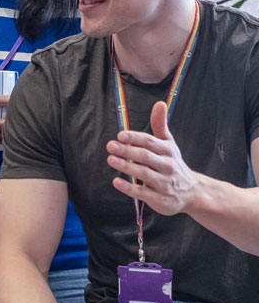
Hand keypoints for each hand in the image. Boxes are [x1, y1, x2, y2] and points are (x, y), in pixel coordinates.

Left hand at [106, 100, 200, 215]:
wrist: (192, 193)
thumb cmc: (172, 164)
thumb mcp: (169, 144)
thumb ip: (160, 125)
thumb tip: (159, 103)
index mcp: (168, 151)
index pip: (151, 142)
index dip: (135, 138)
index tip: (121, 135)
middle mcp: (167, 166)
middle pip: (146, 156)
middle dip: (128, 151)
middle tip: (110, 146)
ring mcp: (164, 183)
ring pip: (144, 173)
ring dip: (127, 166)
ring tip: (111, 159)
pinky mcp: (159, 199)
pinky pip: (143, 192)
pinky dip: (129, 187)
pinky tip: (116, 181)